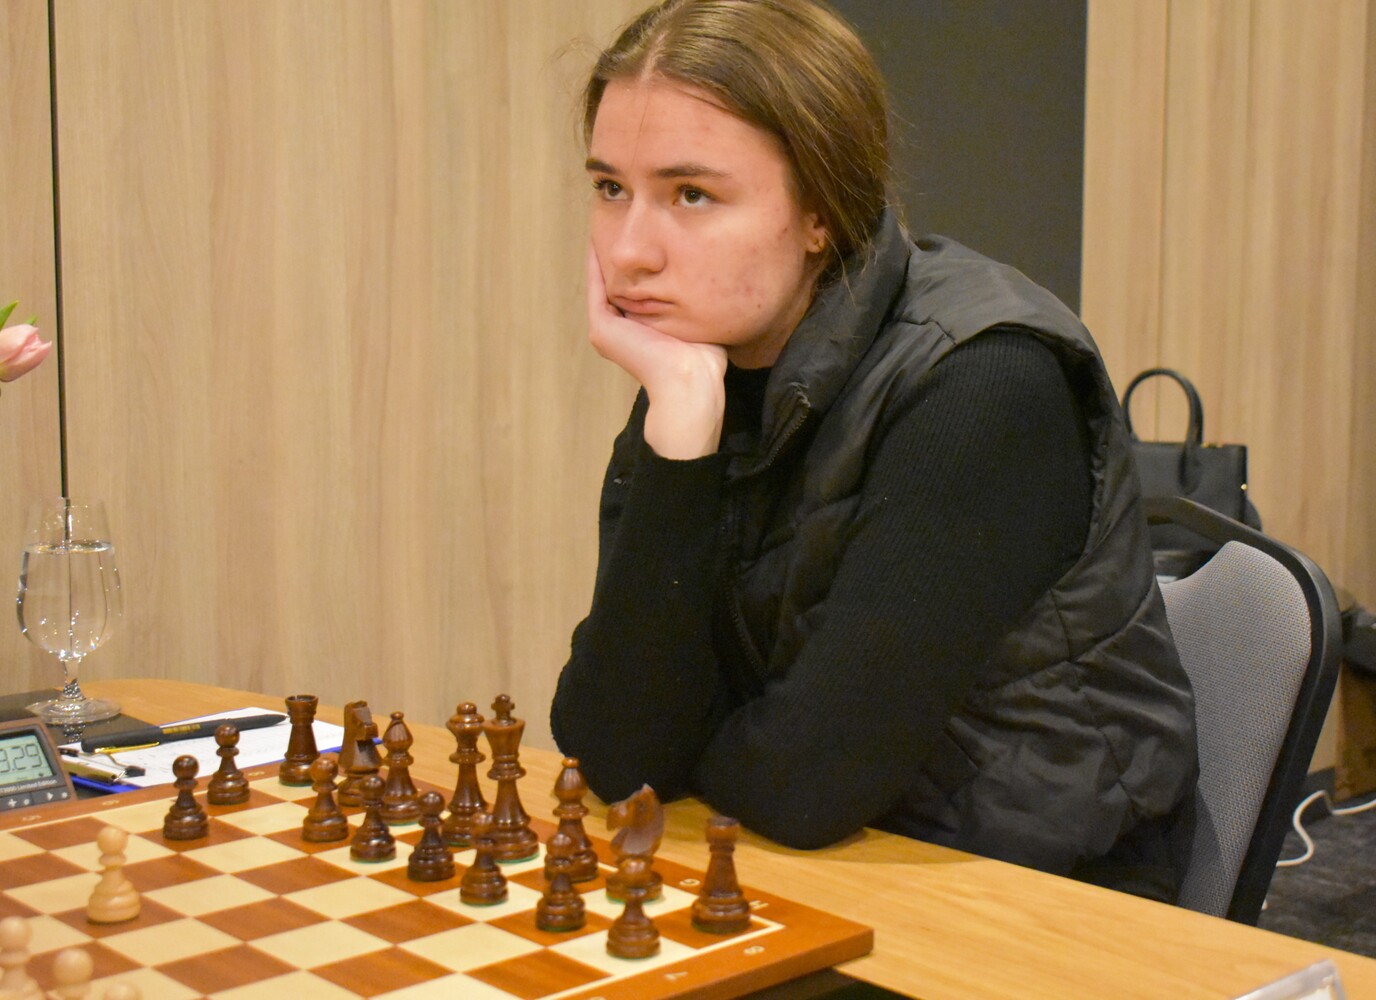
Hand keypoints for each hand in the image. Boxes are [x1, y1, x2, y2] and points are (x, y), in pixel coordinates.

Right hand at [587, 244, 726, 458]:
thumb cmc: (703, 357)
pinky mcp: (603, 329)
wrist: (692, 378)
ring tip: (605, 226)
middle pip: (615, 287)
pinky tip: (599, 241)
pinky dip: (596, 265)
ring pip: (603, 285)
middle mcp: (618, 334)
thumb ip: (691, 301)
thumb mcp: (695, 320)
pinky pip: (596, 287)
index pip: (631, 294)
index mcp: (638, 334)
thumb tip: (710, 279)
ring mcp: (607, 332)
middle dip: (617, 259)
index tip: (640, 241)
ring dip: (604, 257)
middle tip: (617, 226)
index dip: (633, 268)